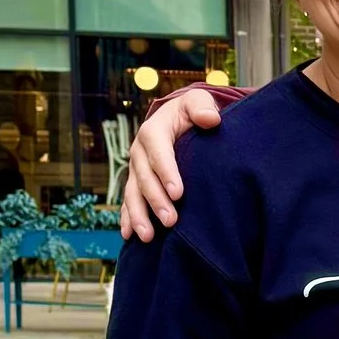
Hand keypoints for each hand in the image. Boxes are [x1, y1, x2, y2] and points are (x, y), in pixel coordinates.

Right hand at [119, 83, 225, 241]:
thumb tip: (210, 119)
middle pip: (144, 178)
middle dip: (156, 200)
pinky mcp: (136, 183)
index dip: (167, 172)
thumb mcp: (197, 102)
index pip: (159, 152)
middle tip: (170, 220)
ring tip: (147, 236)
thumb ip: (202, 107)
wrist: (177, 118)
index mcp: (154, 131)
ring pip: (133, 194)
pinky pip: (128, 202)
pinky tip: (129, 236)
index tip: (179, 193)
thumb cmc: (191, 112)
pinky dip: (128, 218)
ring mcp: (136, 169)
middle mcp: (139, 151)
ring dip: (139, 215)